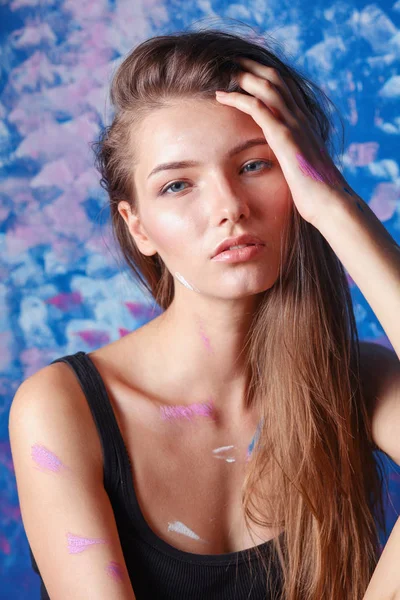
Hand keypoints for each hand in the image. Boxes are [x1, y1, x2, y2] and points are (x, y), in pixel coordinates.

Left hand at [215, 57, 360, 227]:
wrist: (331, 203)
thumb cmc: (318, 193)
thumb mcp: (305, 168)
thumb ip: (296, 157)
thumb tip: (289, 162)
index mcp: (307, 123)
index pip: (286, 88)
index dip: (266, 75)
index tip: (247, 71)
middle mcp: (302, 118)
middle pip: (276, 78)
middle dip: (253, 66)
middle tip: (232, 61)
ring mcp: (294, 125)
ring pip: (267, 86)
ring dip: (243, 75)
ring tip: (223, 70)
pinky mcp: (284, 137)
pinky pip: (258, 107)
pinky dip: (238, 97)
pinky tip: (221, 95)